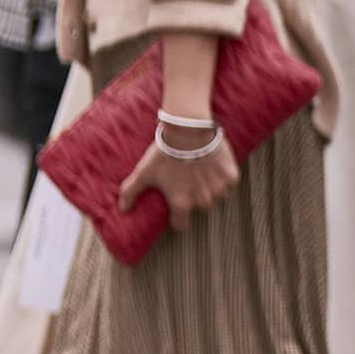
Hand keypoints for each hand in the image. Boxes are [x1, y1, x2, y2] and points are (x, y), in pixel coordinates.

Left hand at [119, 126, 239, 232]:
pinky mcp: (231, 177)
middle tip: (190, 180)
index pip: (181, 224)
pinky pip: (230, 183)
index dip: (177, 217)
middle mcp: (202, 201)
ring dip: (212, 188)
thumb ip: (131, 192)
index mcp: (181, 203)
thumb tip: (123, 208)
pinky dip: (225, 177)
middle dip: (196, 197)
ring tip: (203, 171)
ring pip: (218, 196)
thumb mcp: (144, 172)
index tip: (177, 207)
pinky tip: (215, 165)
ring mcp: (218, 189)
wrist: (188, 129)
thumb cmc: (164, 152)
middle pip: (201, 207)